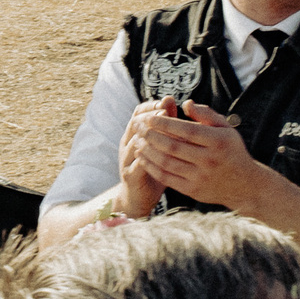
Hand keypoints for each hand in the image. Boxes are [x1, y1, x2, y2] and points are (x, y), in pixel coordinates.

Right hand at [114, 98, 176, 216]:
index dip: (151, 105)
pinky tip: (163, 154)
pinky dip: (149, 158)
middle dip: (151, 116)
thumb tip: (173, 102)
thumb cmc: (156, 168)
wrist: (138, 197)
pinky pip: (137, 164)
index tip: (167, 101)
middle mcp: (127, 143)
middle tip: (166, 112)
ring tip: (166, 130)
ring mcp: (126, 159)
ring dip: (150, 135)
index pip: (138, 111)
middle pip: (135, 123)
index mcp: (134, 133)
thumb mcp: (162, 146)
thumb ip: (168, 126)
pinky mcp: (129, 175)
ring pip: (135, 142)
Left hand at [132, 99, 264, 210]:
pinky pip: (166, 178)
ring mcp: (201, 177)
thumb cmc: (232, 152)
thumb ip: (206, 114)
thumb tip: (186, 103)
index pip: (186, 130)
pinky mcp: (193, 190)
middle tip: (138, 126)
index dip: (165, 123)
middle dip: (151, 135)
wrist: (245, 185)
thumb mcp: (227, 129)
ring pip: (167, 163)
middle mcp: (209, 160)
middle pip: (173, 146)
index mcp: (218, 141)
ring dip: (148, 150)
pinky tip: (143, 157)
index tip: (149, 117)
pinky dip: (151, 167)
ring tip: (136, 139)